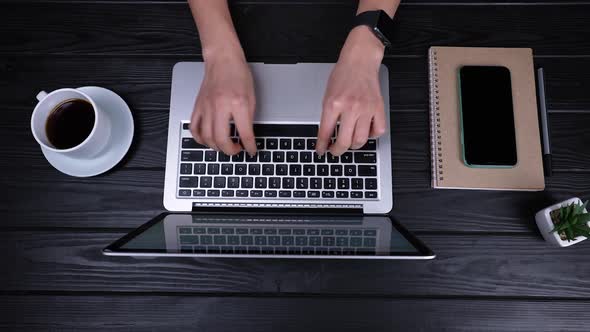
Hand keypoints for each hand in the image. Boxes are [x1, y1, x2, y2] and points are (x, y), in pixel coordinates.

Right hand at [190, 54, 256, 155]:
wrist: (222, 59)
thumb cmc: (238, 74)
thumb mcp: (252, 97)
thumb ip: (249, 118)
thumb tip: (247, 136)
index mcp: (238, 103)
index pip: (244, 133)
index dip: (249, 146)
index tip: (251, 151)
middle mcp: (220, 106)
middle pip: (221, 139)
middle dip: (230, 151)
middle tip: (236, 150)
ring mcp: (207, 107)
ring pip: (206, 137)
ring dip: (216, 147)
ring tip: (224, 146)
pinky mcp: (198, 106)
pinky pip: (194, 128)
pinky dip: (200, 138)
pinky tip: (207, 140)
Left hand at [317, 27, 386, 155]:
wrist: (359, 61)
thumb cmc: (343, 75)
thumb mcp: (327, 95)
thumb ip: (327, 116)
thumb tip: (326, 136)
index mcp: (333, 104)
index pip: (326, 133)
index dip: (322, 146)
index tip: (321, 151)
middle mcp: (350, 107)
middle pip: (344, 141)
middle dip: (337, 151)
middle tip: (335, 151)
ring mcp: (366, 109)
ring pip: (361, 140)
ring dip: (354, 146)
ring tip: (349, 143)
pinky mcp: (378, 108)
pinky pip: (378, 131)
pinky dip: (372, 136)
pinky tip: (365, 132)